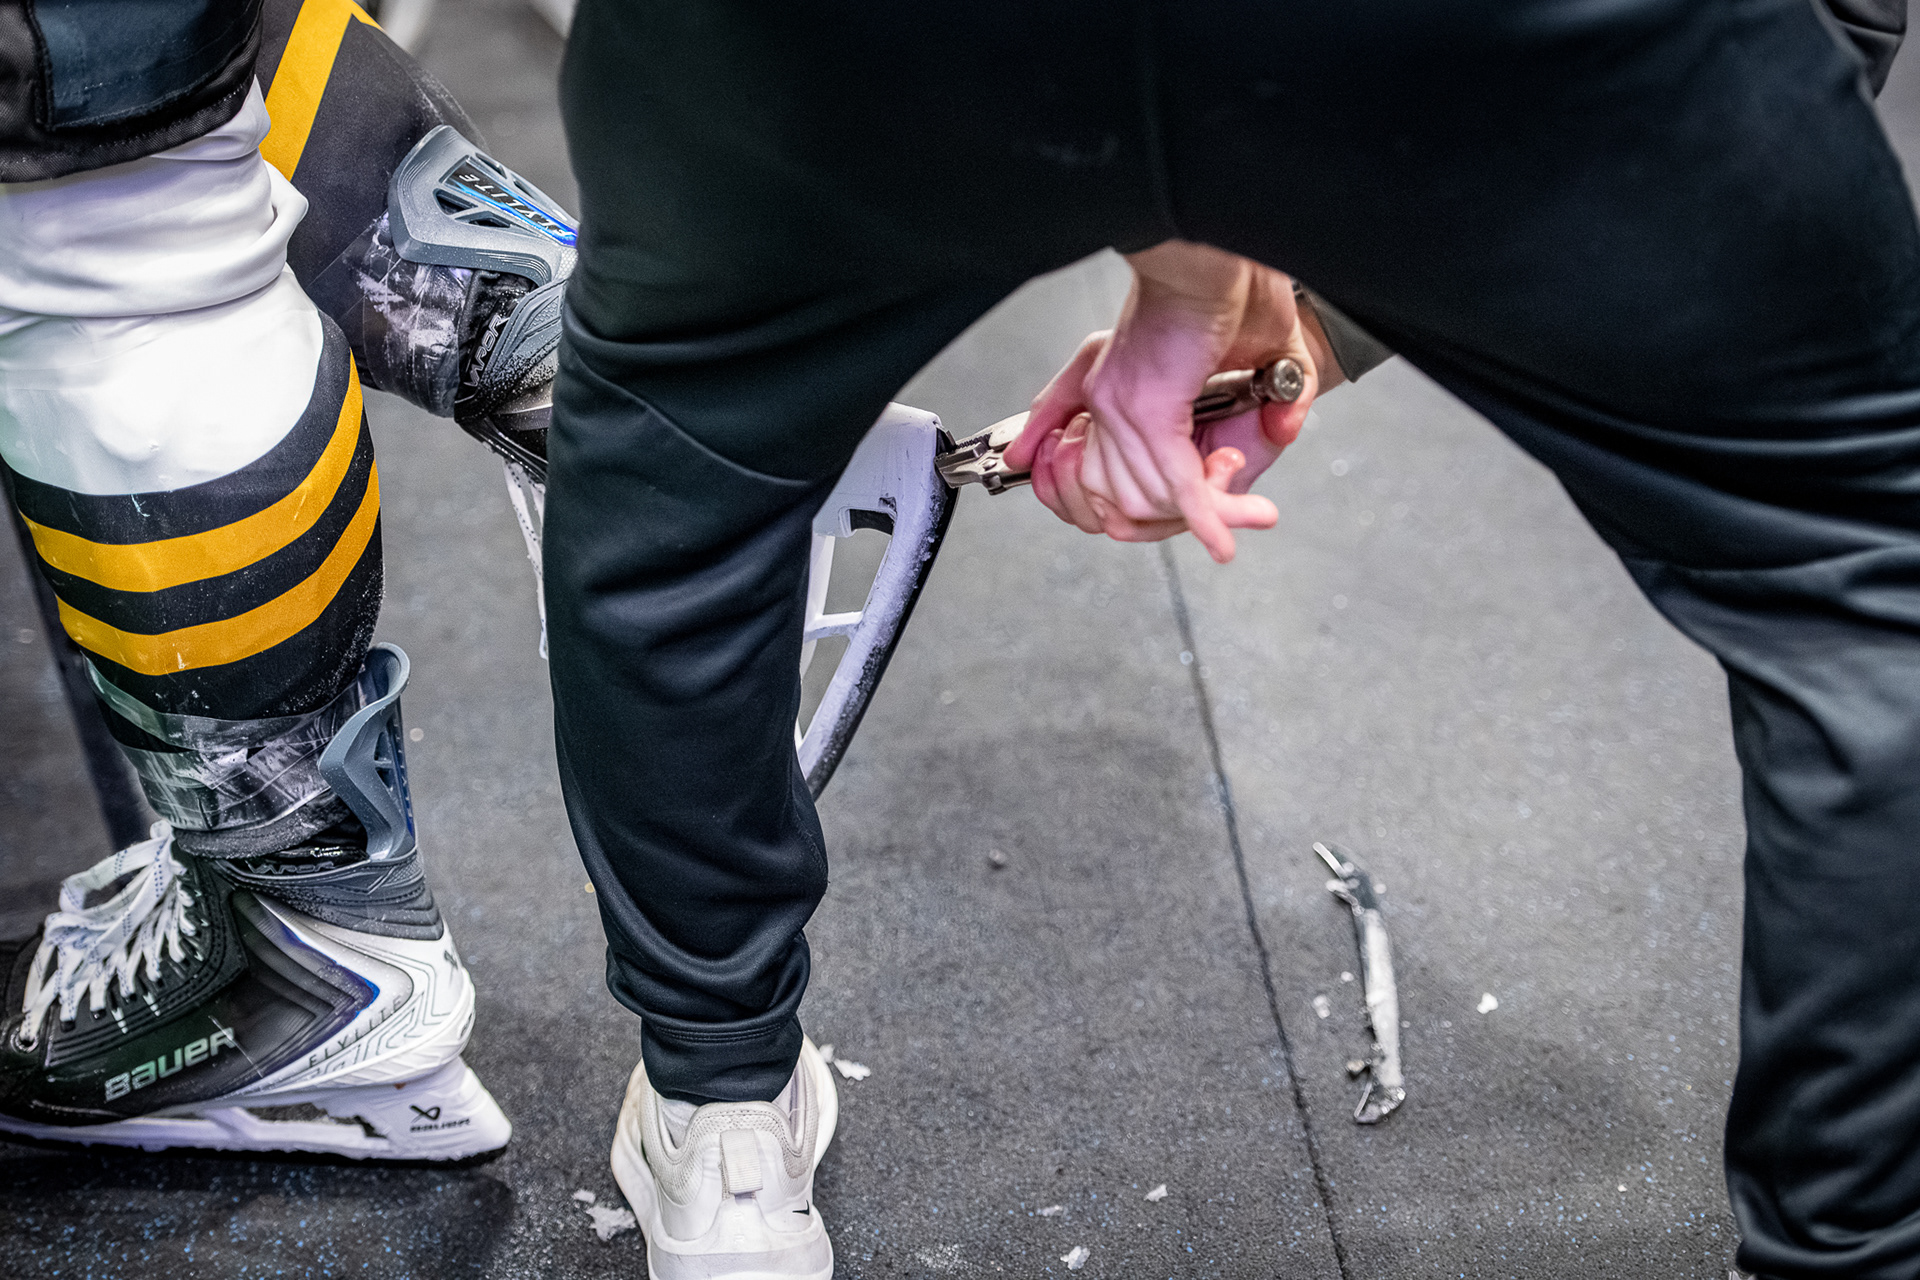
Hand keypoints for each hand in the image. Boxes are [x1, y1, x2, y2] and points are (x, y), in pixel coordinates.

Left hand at [1006, 242, 1345, 561]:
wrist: (1228, 253)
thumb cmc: (1235, 290)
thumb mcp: (1256, 358)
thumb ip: (1266, 402)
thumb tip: (1280, 434)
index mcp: (1121, 404)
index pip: (1109, 492)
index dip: (1155, 512)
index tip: (1210, 486)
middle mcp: (1112, 409)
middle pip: (1125, 507)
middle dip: (1181, 514)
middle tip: (1226, 472)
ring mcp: (1124, 409)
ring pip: (1150, 502)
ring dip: (1208, 507)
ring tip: (1236, 467)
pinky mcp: (1149, 408)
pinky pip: (1172, 484)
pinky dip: (1206, 518)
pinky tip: (1225, 543)